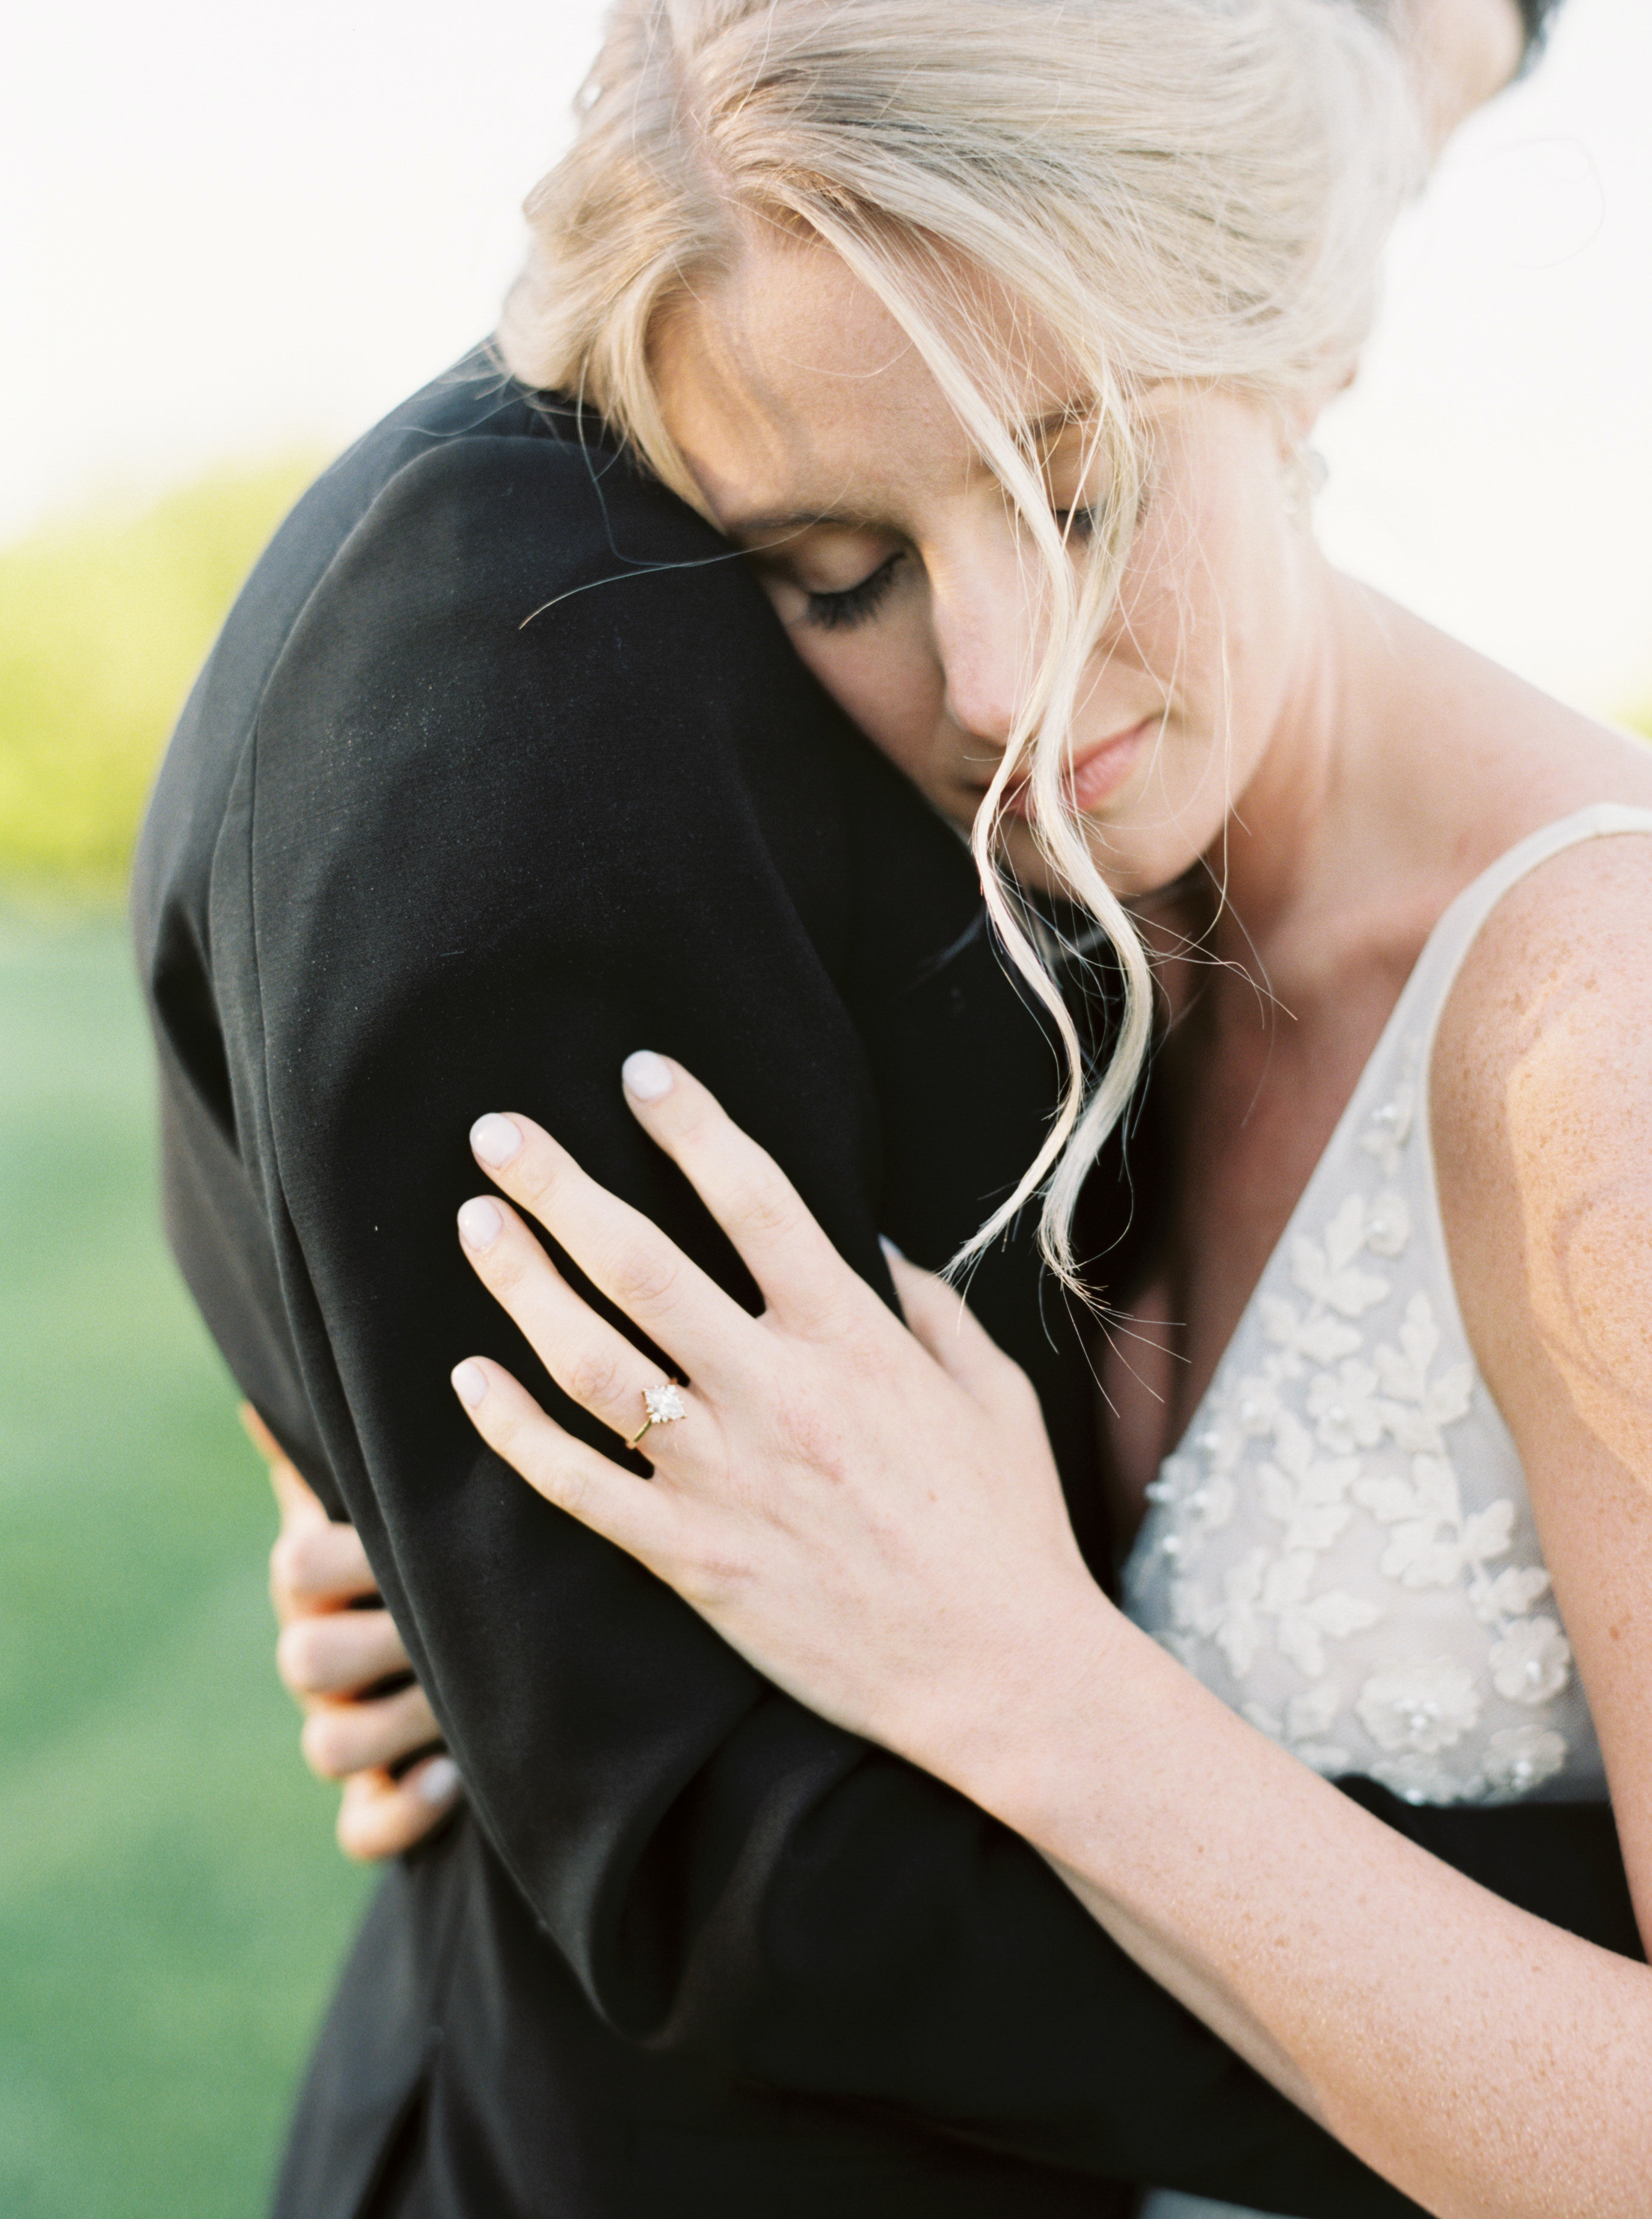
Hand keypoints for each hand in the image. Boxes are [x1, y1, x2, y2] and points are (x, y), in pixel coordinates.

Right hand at [246, 1407, 461, 1859]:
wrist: (500, 1643)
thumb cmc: (447, 1545)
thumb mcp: (402, 1490)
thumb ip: (357, 1444)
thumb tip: (272, 1390)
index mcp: (317, 1576)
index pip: (300, 1560)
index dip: (355, 1553)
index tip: (421, 1538)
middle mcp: (317, 1656)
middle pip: (306, 1658)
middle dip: (391, 1639)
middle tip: (466, 1622)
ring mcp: (342, 1731)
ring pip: (330, 1744)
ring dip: (404, 1720)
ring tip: (472, 1698)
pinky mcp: (377, 1805)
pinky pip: (363, 1828)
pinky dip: (403, 1811)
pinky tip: (454, 1779)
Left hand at [447, 1057, 1112, 1789]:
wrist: (1001, 1672)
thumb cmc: (1006, 1526)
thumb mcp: (989, 1391)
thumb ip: (925, 1304)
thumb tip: (862, 1239)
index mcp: (854, 1339)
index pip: (757, 1199)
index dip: (691, 1124)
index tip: (638, 1072)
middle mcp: (777, 1393)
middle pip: (642, 1263)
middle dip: (560, 1186)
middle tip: (495, 1132)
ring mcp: (725, 1478)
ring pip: (592, 1362)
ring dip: (522, 1283)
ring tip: (473, 1225)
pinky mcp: (691, 1558)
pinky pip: (577, 1486)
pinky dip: (513, 1431)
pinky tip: (468, 1379)